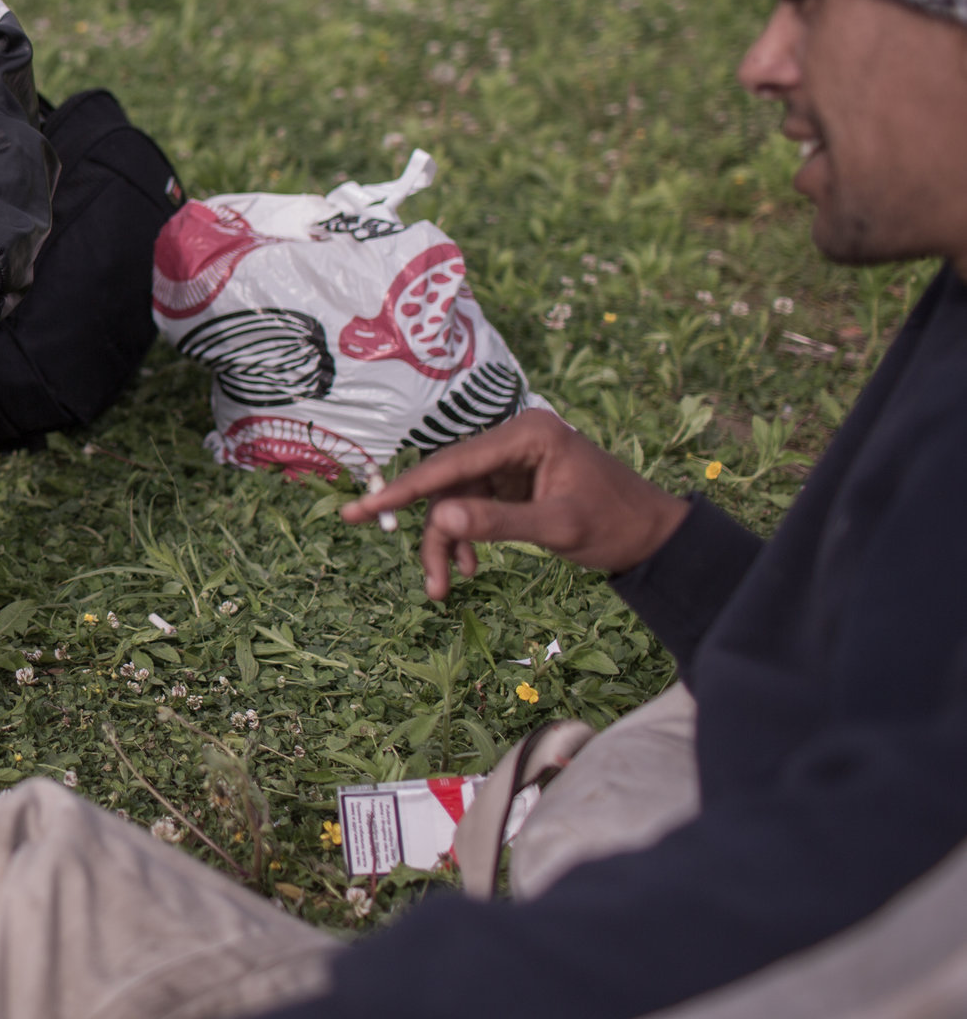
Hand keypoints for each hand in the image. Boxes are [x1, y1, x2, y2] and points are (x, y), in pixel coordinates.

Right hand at [342, 408, 691, 599]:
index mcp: (526, 434)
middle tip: (428, 580)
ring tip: (448, 585)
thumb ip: (498, 522)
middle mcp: (514, 437)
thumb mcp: (558, 528)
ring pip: (456, 499)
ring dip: (448, 542)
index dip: (404, 491)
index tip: (360, 510)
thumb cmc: (618, 526)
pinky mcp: (515, 479)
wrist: (657, 537)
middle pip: (449, 484)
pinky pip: (474, 506)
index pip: (452, 463)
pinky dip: (466, 537)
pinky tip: (469, 567)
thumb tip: (438, 519)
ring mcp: (513, 458)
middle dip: (434, 534)